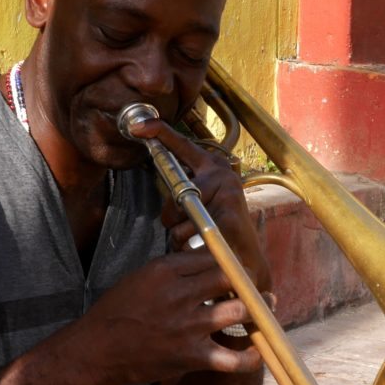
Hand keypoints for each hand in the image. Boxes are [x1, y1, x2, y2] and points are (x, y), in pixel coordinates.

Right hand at [81, 248, 265, 384]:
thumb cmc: (116, 313)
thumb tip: (206, 264)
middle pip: (231, 277)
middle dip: (245, 280)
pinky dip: (251, 357)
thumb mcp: (140, 278)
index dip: (229, 261)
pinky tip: (257, 352)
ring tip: (262, 309)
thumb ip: (174, 270)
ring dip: (255, 310)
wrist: (95, 351)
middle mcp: (179, 294)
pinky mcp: (191, 356)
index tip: (235, 268)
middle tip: (251, 287)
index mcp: (165, 270)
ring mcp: (187, 326)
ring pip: (239, 311)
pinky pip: (233, 359)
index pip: (212, 255)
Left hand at [126, 116, 271, 290]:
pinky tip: (203, 249)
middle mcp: (222, 173)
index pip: (183, 144)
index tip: (138, 126)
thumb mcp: (197, 203)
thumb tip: (158, 175)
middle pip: (174, 191)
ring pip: (178, 214)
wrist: (247, 258)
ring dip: (178, 235)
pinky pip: (187, 232)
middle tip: (185, 230)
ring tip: (196, 241)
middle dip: (170, 216)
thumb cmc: (219, 229)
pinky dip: (188, 245)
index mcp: (212, 166)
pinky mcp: (228, 214)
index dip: (160, 132)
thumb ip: (180, 190)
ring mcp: (227, 191)